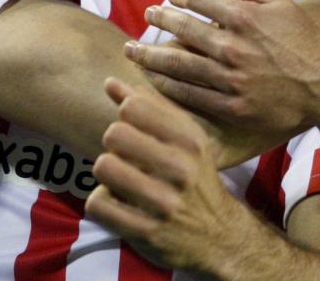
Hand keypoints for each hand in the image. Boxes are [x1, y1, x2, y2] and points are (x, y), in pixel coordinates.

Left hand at [85, 78, 254, 272]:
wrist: (221, 236)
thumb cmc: (196, 179)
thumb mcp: (186, 140)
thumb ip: (150, 107)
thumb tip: (109, 82)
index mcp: (190, 140)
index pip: (133, 107)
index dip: (125, 117)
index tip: (135, 131)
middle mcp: (180, 169)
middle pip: (114, 134)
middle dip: (114, 146)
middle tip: (126, 158)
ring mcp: (163, 203)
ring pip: (103, 167)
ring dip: (107, 175)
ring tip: (121, 181)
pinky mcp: (146, 232)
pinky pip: (98, 204)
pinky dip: (101, 204)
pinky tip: (118, 205)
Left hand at [125, 0, 319, 133]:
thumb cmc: (302, 39)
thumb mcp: (275, 1)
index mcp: (244, 17)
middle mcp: (233, 47)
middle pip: (182, 30)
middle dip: (159, 21)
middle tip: (147, 17)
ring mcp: (231, 79)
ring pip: (179, 65)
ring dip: (150, 56)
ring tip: (132, 50)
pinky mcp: (232, 107)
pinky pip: (191, 95)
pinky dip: (168, 85)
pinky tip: (153, 78)